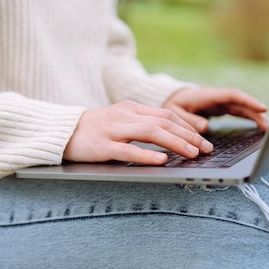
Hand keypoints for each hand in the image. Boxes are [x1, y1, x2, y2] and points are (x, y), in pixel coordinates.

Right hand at [63, 100, 214, 164]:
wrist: (62, 131)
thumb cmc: (94, 129)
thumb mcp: (120, 121)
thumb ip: (142, 125)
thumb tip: (172, 138)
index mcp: (131, 108)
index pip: (167, 114)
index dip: (188, 127)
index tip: (204, 140)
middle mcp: (125, 115)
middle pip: (164, 122)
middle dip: (189, 136)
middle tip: (207, 149)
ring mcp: (114, 129)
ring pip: (151, 132)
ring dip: (176, 143)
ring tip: (192, 154)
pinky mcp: (102, 145)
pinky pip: (128, 150)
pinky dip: (147, 155)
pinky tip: (162, 161)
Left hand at [163, 87, 268, 132]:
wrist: (172, 98)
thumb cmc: (173, 105)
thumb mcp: (175, 112)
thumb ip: (189, 119)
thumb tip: (205, 127)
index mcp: (208, 95)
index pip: (232, 95)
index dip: (248, 101)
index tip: (262, 108)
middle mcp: (218, 98)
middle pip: (241, 103)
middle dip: (257, 112)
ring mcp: (221, 103)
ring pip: (243, 108)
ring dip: (256, 116)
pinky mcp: (222, 109)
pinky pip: (239, 112)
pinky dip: (250, 118)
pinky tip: (260, 127)